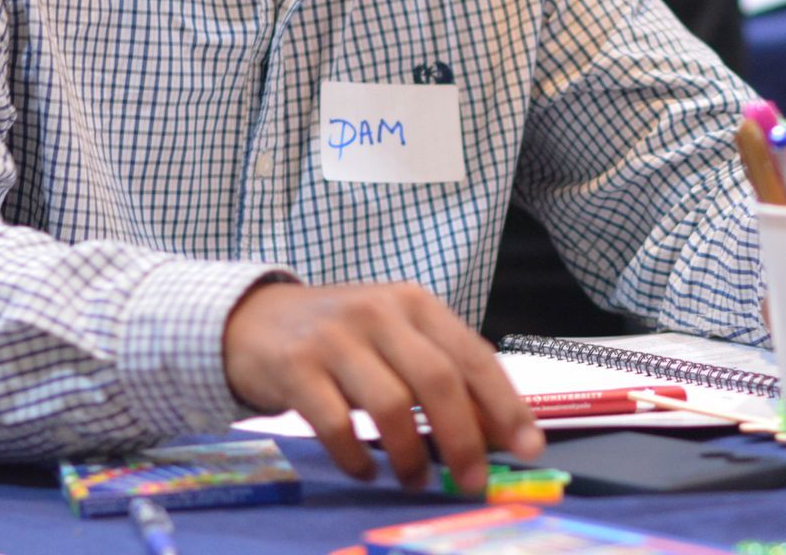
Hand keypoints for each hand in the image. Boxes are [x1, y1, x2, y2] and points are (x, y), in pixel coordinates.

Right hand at [222, 281, 543, 489]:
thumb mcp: (396, 340)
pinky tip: (366, 471)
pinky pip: (336, 424)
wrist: (255, 320)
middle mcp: (379, 312)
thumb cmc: (342, 336)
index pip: (474, 355)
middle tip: (473, 482)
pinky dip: (357, 458)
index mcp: (415, 304)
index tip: (530, 447)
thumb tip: (497, 431)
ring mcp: (335, 337)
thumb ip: (441, 373)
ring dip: (411, 455)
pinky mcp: (296, 366)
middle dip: (464, 439)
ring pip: (390, 404)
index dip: (506, 405)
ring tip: (416, 481)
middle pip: (437, 380)